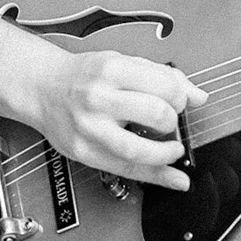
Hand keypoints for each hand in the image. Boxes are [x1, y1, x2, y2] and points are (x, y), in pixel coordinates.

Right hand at [32, 50, 208, 189]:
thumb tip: (197, 96)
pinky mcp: (85, 152)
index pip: (165, 86)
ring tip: (174, 149)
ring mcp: (90, 128)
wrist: (43, 88)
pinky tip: (173, 178)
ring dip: (167, 154)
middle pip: (156, 115)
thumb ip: (163, 76)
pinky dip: (156, 177)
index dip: (181, 97)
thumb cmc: (84, 75)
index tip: (180, 102)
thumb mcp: (123, 62)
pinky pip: (126, 170)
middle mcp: (99, 98)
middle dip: (174, 121)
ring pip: (140, 150)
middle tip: (171, 121)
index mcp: (112, 69)